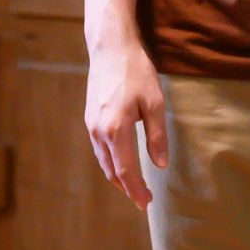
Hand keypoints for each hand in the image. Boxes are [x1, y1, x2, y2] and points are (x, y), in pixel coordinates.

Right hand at [84, 34, 168, 210]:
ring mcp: (91, 124)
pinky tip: (119, 160)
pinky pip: (98, 148)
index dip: (136, 190)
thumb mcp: (155, 102)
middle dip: (126, 187)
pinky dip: (109, 161)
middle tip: (141, 199)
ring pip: (103, 160)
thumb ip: (157, 136)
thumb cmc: (136, 71)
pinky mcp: (89, 116)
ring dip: (116, 176)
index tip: (145, 203)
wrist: (110, 47)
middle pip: (111, 170)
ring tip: (131, 185)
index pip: (126, 171)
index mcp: (116, 129)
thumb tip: (159, 165)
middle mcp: (99, 131)